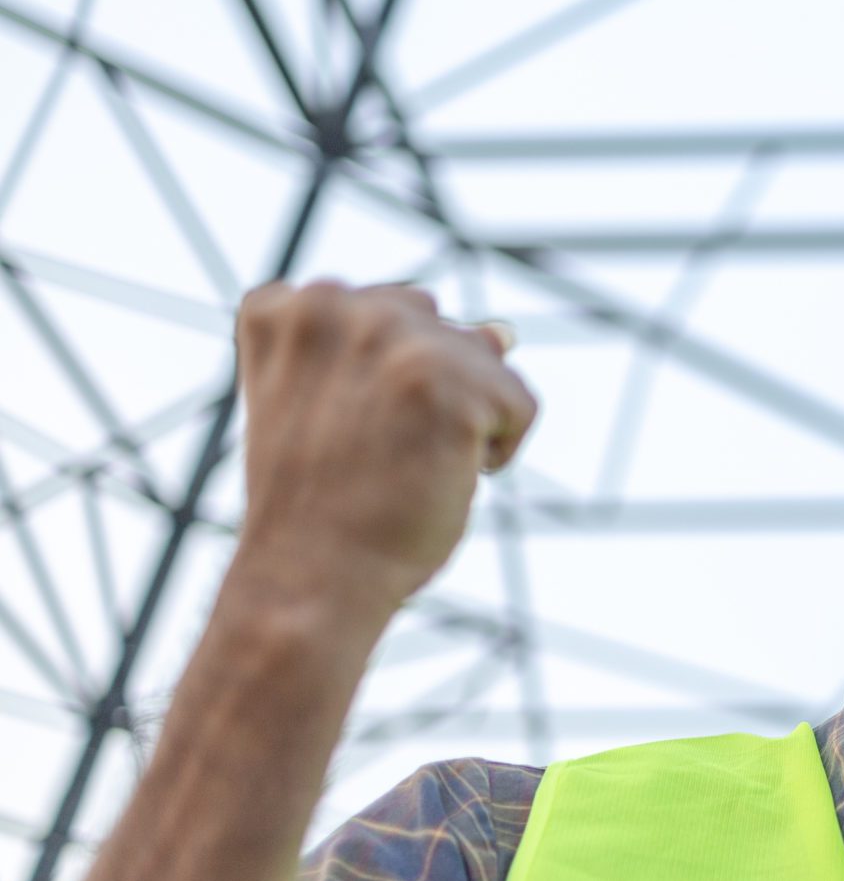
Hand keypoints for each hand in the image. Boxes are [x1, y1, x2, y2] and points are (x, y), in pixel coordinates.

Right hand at [230, 279, 536, 622]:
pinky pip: (519, 403)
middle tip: (374, 454)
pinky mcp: (442, 377)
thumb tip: (506, 332)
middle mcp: (329, 302)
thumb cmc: (324, 505)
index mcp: (287, 306)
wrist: (310, 578)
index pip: (392, 316)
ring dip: (467, 421)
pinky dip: (499, 450)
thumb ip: (401, 351)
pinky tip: (443, 477)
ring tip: (406, 464)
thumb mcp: (342, 405)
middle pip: (441, 331)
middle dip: (433, 396)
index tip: (339, 434)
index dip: (386, 388)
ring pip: (485, 362)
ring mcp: (386, 335)